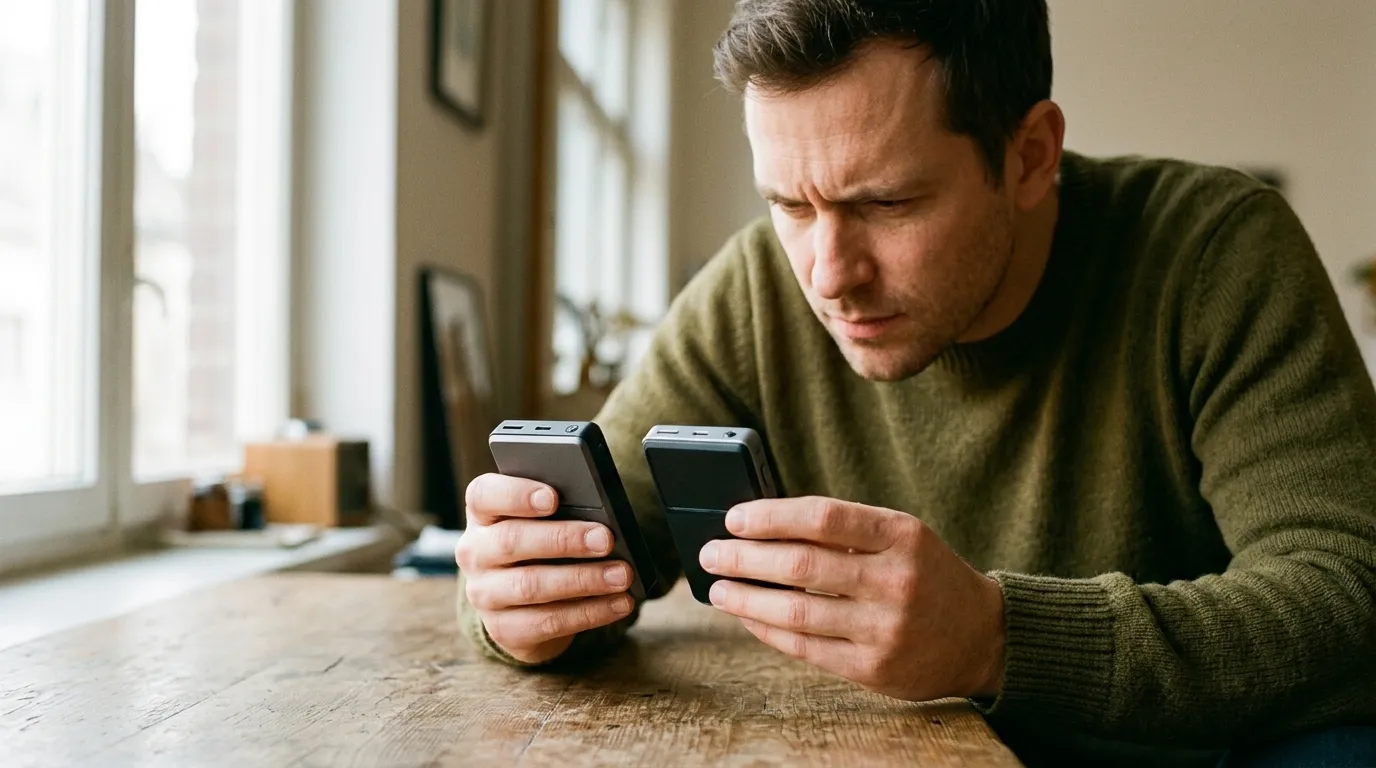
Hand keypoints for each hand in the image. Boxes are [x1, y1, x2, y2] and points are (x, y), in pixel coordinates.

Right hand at [455, 473, 635, 663]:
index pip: (483, 495)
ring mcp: (484, 594)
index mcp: (482, 514)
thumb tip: (603, 519)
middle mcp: (475, 553)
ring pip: (531, 586)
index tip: (552, 497)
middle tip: (606, 539)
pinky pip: (548, 622)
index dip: (516, 494)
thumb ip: (562, 511)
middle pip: (512, 541)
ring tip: (621, 575)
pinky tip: (618, 603)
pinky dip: (589, 612)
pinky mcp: (504, 629)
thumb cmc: (541, 546)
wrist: (520, 603)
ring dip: (583, 580)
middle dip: (564, 539)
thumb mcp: (543, 523)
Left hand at [699, 496, 1005, 700]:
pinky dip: (769, 630)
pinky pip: (807, 648)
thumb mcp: (902, 536)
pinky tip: (748, 616)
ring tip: (719, 589)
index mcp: (902, 535)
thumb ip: (846, 529)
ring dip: (747, 598)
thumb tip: (764, 526)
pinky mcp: (875, 668)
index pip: (824, 518)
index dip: (771, 516)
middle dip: (745, 558)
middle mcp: (896, 580)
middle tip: (712, 553)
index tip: (733, 518)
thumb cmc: (927, 574)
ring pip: (797, 611)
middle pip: (802, 564)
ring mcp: (885, 628)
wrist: (982, 636)